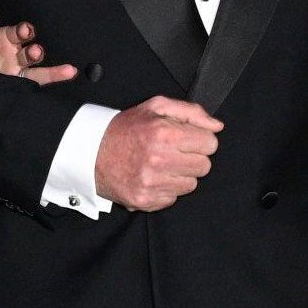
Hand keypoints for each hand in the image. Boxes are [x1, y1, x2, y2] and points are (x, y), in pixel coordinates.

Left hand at [0, 10, 77, 87]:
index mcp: (4, 37)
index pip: (18, 32)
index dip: (22, 31)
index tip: (24, 31)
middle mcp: (15, 52)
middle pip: (30, 50)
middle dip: (35, 51)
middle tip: (35, 52)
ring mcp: (17, 69)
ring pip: (38, 68)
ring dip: (50, 68)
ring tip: (64, 69)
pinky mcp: (16, 84)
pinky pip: (37, 82)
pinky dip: (54, 78)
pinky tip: (70, 74)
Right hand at [94, 97, 223, 211]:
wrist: (90, 152)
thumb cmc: (126, 128)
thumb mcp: (156, 107)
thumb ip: (191, 112)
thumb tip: (217, 127)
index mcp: (164, 133)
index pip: (210, 143)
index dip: (200, 140)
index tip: (186, 140)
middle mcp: (158, 159)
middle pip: (204, 166)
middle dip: (192, 158)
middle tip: (174, 152)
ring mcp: (151, 182)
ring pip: (191, 184)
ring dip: (180, 175)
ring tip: (161, 165)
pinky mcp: (145, 200)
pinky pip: (173, 198)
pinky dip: (165, 189)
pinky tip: (151, 177)